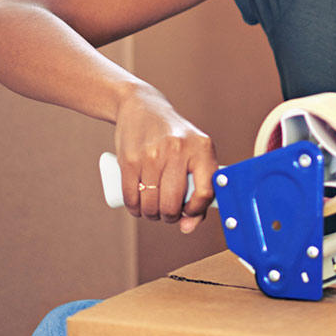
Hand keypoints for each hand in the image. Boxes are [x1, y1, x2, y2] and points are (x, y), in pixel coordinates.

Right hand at [114, 84, 217, 233]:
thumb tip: (187, 227)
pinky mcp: (129, 159)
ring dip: (150, 214)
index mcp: (201, 148)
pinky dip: (134, 208)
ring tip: (153, 208)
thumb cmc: (174, 137)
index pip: (206, 192)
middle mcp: (178, 149)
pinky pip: (132, 198)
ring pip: (151, 204)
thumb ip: (199, 187)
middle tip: (167, 212)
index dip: (196, 211)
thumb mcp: (194, 152)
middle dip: (169, 216)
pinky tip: (138, 205)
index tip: (188, 212)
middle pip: (173, 203)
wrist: (143, 107)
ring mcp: (152, 154)